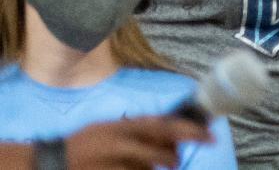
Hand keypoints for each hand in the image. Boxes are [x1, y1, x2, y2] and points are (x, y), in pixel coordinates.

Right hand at [65, 115, 210, 169]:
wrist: (55, 161)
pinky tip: (135, 169)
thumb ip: (138, 128)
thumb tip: (169, 129)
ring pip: (153, 169)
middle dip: (174, 157)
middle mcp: (125, 143)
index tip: (210, 135)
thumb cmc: (85, 142)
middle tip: (175, 160)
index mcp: (126, 125)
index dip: (192, 131)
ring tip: (151, 166)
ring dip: (156, 168)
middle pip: (164, 152)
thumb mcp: (111, 127)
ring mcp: (119, 163)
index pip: (167, 126)